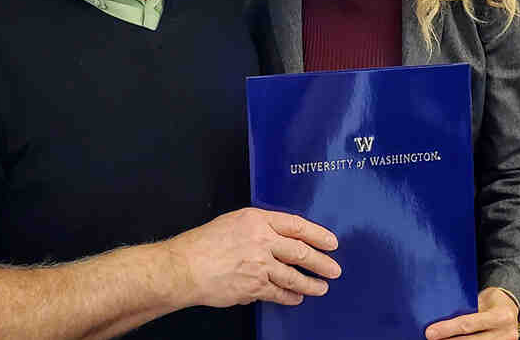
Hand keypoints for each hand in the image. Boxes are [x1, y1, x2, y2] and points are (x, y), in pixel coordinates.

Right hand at [161, 207, 340, 307]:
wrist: (185, 267)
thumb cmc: (203, 244)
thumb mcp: (234, 222)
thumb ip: (259, 227)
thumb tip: (281, 238)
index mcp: (257, 220)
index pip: (296, 226)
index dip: (317, 234)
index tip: (330, 242)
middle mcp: (261, 241)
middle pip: (300, 251)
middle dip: (321, 262)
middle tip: (334, 268)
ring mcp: (259, 265)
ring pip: (293, 276)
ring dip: (310, 284)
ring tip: (321, 287)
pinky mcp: (253, 287)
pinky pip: (278, 293)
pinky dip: (290, 297)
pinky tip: (296, 298)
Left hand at [425, 287, 519, 339]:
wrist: (510, 309)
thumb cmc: (492, 301)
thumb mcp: (482, 300)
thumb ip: (467, 309)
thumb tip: (440, 317)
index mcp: (501, 316)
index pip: (469, 324)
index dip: (448, 329)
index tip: (430, 332)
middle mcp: (506, 333)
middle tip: (430, 338)